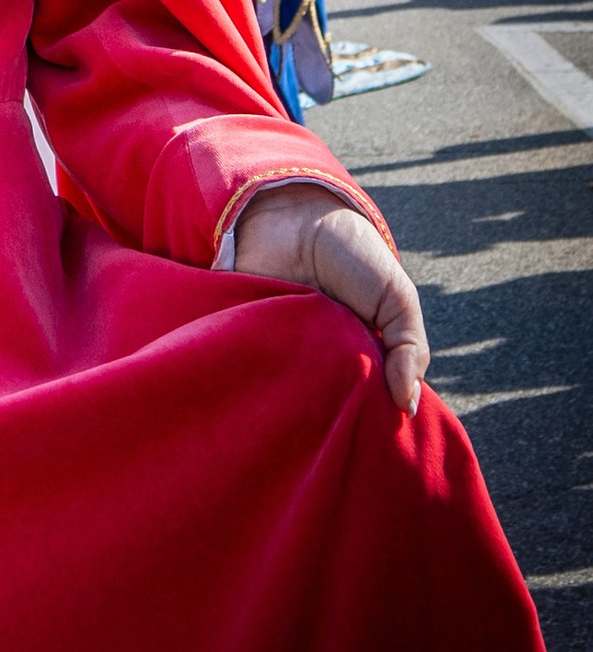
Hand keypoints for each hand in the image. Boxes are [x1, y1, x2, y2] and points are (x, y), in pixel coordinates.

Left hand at [229, 183, 428, 412]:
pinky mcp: (241, 334)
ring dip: (291, 397)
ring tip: (302, 394)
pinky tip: (264, 378)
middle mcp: (315, 358)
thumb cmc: (353, 255)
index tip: (373, 436)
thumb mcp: (397, 300)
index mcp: (353, 356)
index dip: (368, 418)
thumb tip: (409, 406)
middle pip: (323, 402)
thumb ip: (410, 349)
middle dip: (331, 412)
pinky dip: (252, 372)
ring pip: (284, 391)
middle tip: (336, 417)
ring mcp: (278, 348)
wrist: (296, 214)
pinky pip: (245, 363)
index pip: (362, 401)